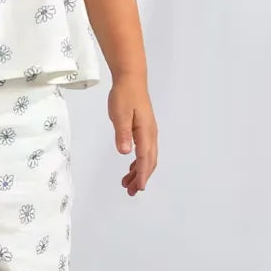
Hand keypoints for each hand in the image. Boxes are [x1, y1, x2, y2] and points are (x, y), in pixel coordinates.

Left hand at [108, 75, 157, 195]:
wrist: (131, 79)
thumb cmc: (125, 94)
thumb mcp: (119, 114)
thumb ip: (122, 133)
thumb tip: (125, 151)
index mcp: (145, 131)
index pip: (145, 158)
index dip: (142, 175)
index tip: (138, 188)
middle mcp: (150, 134)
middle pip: (149, 161)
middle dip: (141, 177)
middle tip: (130, 191)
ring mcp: (149, 131)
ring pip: (147, 157)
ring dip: (139, 171)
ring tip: (127, 183)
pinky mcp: (144, 129)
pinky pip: (144, 150)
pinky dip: (139, 161)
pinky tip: (131, 166)